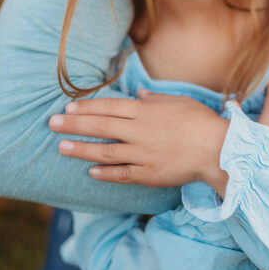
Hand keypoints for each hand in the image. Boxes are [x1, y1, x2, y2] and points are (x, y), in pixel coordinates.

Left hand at [49, 94, 228, 193]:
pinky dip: (105, 173)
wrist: (217, 150)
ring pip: (105, 152)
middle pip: (101, 127)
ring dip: (81, 149)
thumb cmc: (201, 121)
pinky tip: (90, 171)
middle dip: (74, 124)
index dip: (87, 108)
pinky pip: (121, 174)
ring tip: (61, 146)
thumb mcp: (179, 101)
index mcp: (146, 111)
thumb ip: (155, 100)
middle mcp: (139, 132)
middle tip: (52, 123)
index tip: (68, 108)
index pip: (109, 108)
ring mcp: (142, 154)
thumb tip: (139, 95)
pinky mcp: (148, 174)